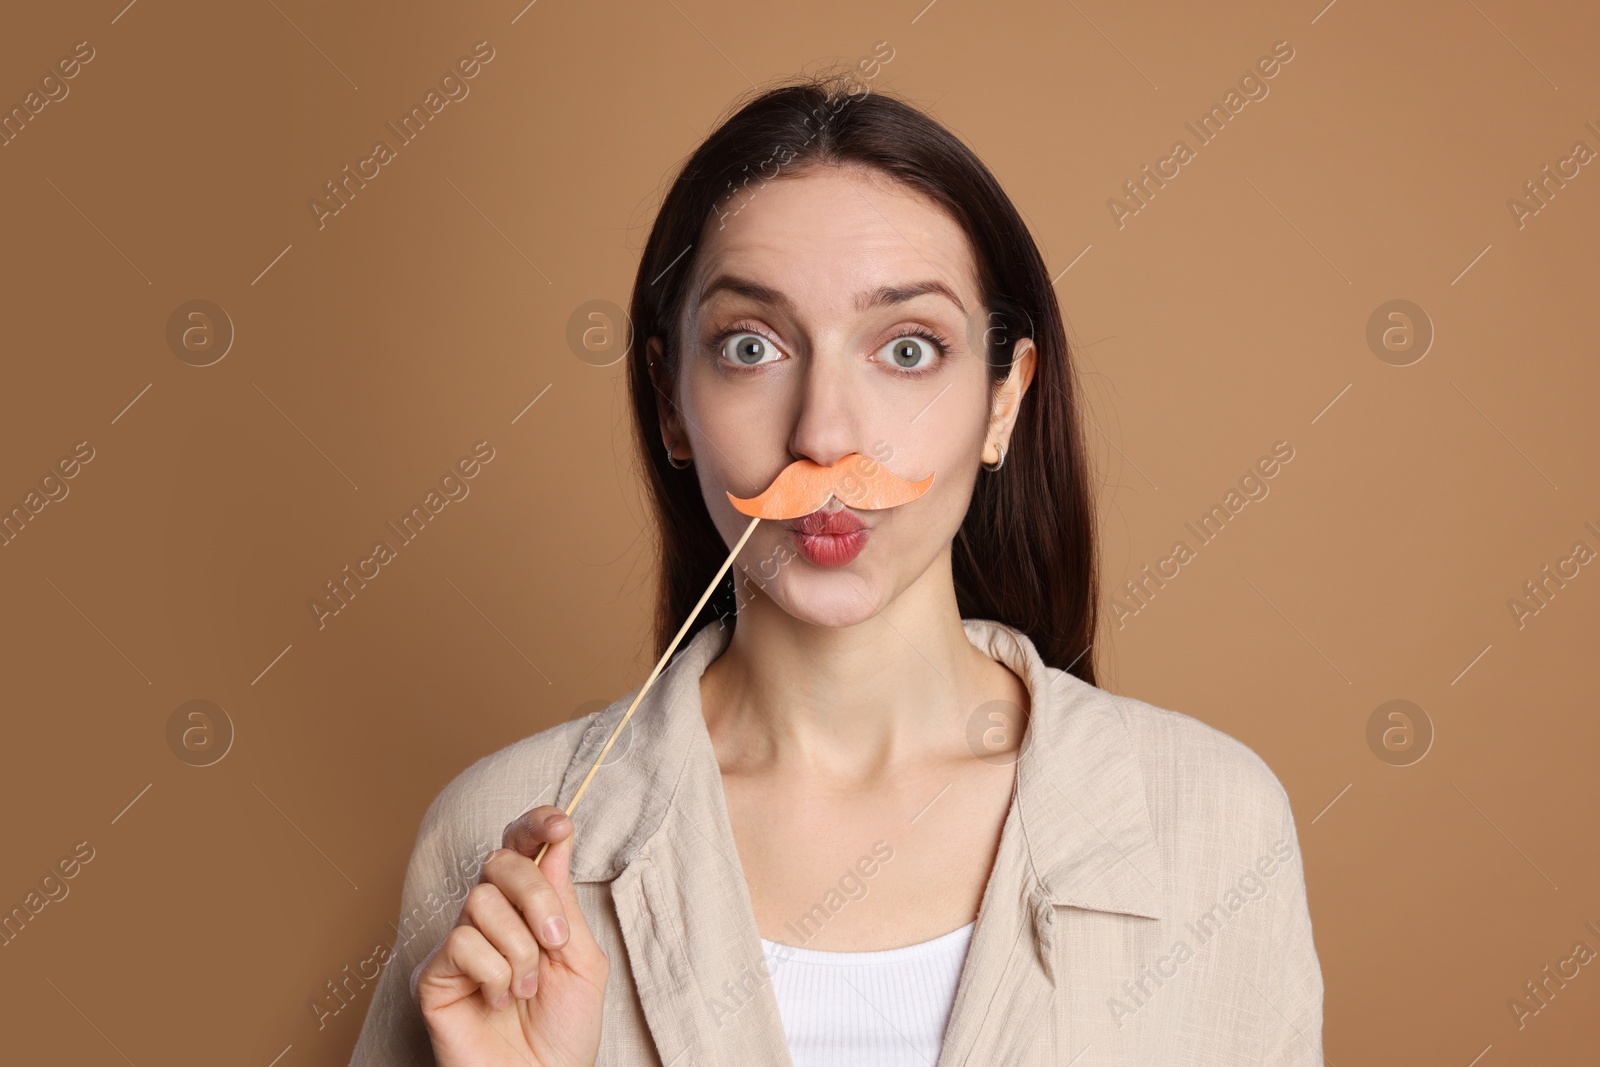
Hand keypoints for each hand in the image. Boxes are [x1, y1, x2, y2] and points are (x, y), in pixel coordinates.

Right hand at [413, 806, 608, 1066]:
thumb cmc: (565, 1029)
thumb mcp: (581, 959)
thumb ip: (564, 902)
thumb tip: (555, 842)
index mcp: (527, 907)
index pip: (521, 847)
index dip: (535, 824)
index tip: (561, 826)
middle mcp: (489, 918)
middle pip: (498, 861)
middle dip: (535, 895)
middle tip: (555, 941)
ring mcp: (459, 944)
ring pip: (481, 902)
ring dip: (519, 950)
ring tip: (527, 989)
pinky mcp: (433, 975)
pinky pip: (461, 943)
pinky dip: (493, 975)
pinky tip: (497, 1001)